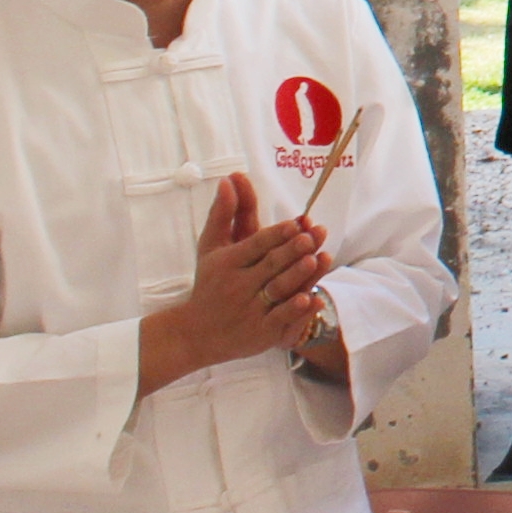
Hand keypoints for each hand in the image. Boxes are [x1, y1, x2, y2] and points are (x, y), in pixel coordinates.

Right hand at [142, 172, 332, 389]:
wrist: (195, 333)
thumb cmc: (209, 283)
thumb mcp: (211, 248)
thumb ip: (224, 214)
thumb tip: (229, 179)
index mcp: (227, 263)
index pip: (255, 245)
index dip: (276, 234)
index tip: (296, 223)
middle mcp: (238, 286)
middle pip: (270, 265)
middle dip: (292, 250)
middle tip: (312, 236)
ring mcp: (250, 310)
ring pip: (279, 290)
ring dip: (298, 275)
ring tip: (316, 259)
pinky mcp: (261, 332)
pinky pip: (282, 319)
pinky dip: (297, 310)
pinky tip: (312, 297)